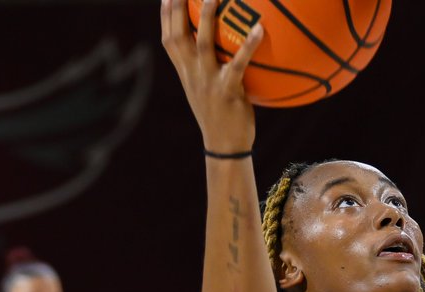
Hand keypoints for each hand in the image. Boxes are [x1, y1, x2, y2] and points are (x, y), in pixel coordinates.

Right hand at [160, 0, 263, 151]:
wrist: (225, 146)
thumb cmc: (221, 115)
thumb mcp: (207, 89)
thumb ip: (206, 66)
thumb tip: (217, 45)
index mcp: (186, 72)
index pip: (169, 39)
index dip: (166, 16)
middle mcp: (192, 74)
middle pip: (178, 36)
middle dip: (176, 9)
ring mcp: (208, 83)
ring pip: (203, 45)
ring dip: (207, 19)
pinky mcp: (227, 91)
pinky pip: (237, 65)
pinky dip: (248, 46)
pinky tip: (259, 29)